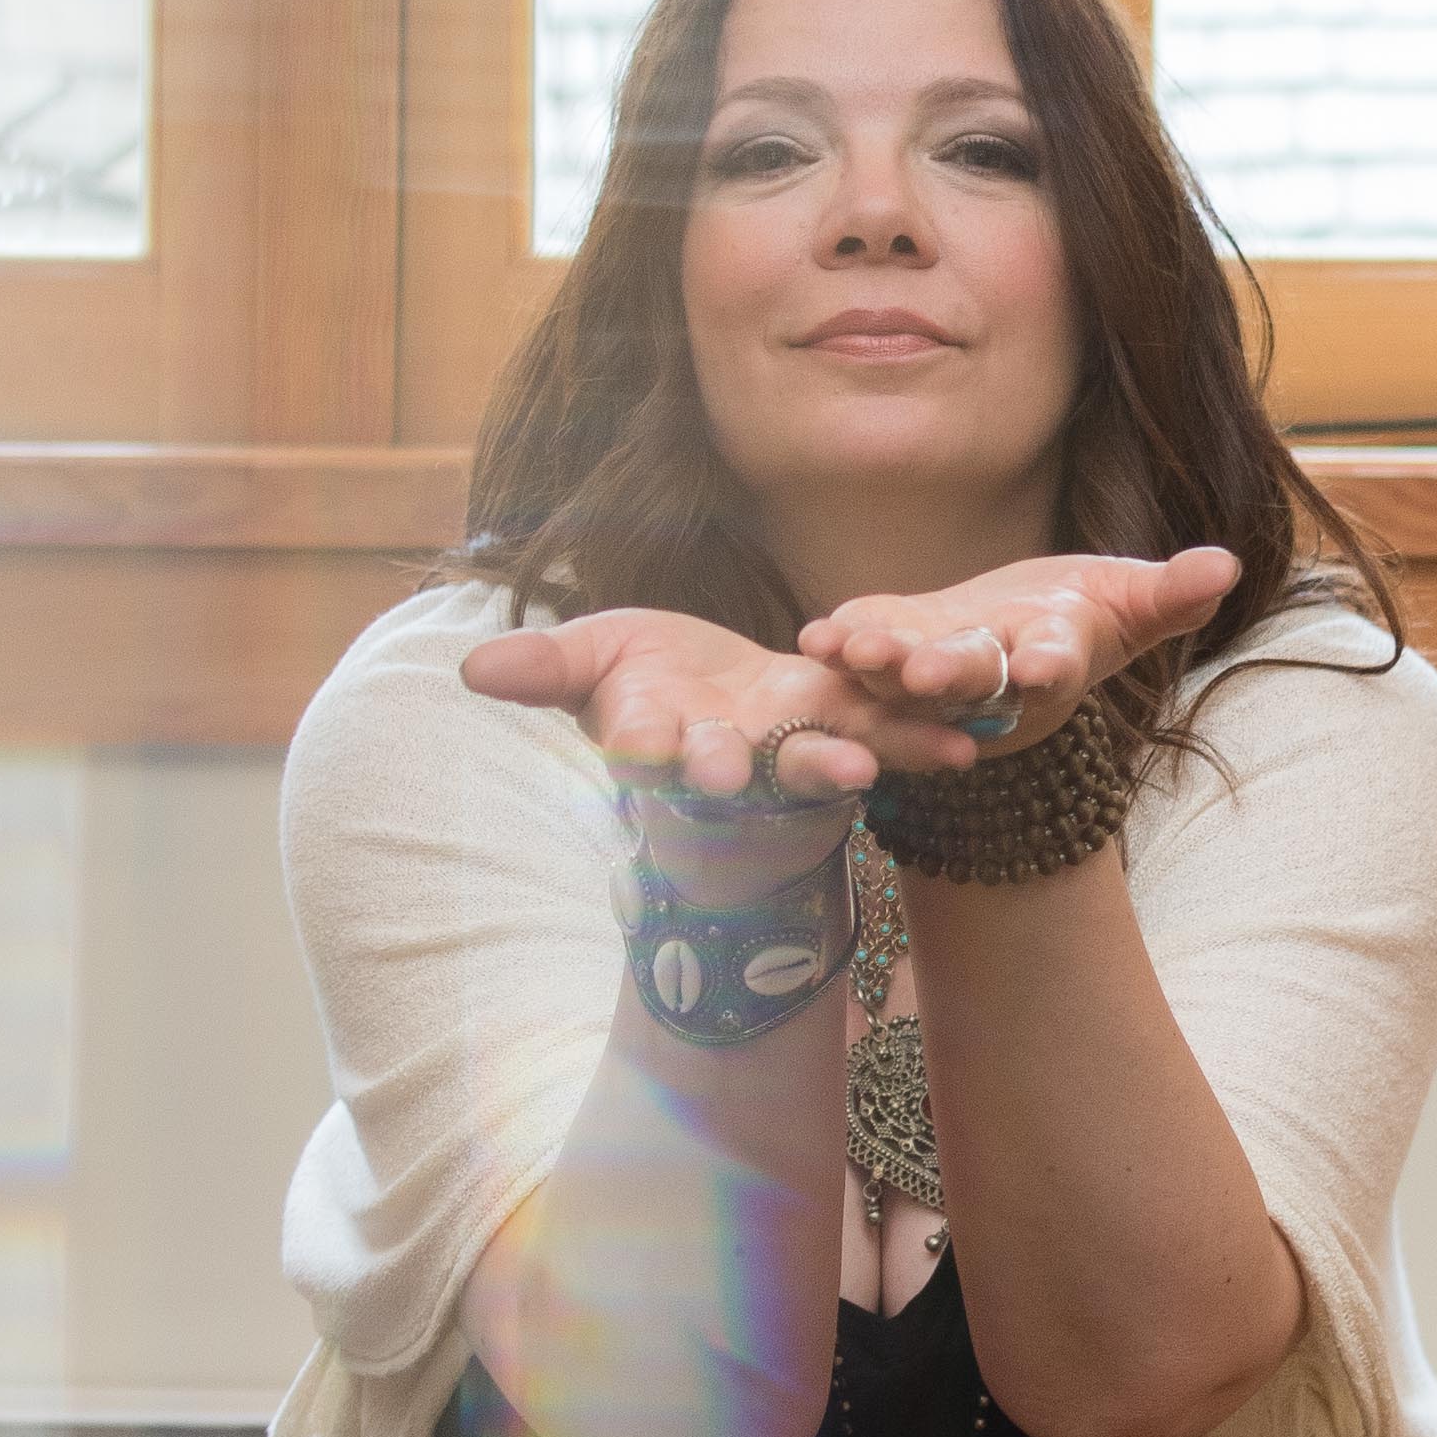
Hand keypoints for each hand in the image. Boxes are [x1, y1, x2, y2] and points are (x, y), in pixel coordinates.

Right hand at [466, 605, 901, 856]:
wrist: (710, 691)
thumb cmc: (643, 681)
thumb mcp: (591, 662)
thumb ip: (543, 669)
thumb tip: (470, 669)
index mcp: (660, 739)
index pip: (649, 749)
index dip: (654, 752)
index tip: (656, 752)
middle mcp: (728, 756)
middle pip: (732, 768)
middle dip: (741, 770)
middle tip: (740, 775)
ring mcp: (790, 745)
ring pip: (814, 759)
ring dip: (839, 766)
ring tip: (865, 770)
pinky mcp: (847, 721)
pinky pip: (887, 730)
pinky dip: (922, 737)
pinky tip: (966, 741)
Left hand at [796, 546, 1240, 754]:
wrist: (1018, 637)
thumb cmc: (1083, 617)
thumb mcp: (1131, 601)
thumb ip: (1172, 595)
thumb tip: (1226, 564)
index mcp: (1056, 661)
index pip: (1058, 666)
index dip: (1051, 668)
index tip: (1043, 667)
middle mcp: (995, 678)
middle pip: (974, 679)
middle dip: (951, 675)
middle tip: (926, 673)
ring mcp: (938, 670)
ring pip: (907, 675)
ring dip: (881, 664)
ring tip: (853, 649)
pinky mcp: (894, 646)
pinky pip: (866, 649)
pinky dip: (842, 644)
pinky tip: (817, 636)